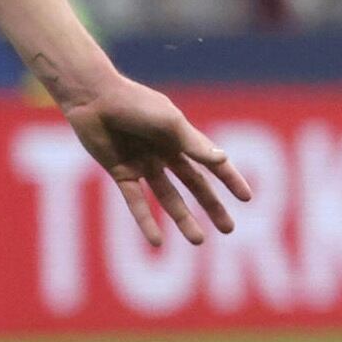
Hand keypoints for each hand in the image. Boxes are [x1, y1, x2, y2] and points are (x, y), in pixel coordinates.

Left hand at [59, 73, 252, 246]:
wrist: (94, 98)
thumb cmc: (134, 104)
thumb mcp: (168, 123)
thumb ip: (193, 144)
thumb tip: (223, 160)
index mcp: (180, 136)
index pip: (211, 162)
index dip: (230, 180)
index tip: (247, 198)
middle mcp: (164, 152)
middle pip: (194, 185)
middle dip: (211, 206)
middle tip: (229, 229)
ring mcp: (143, 164)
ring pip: (168, 198)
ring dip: (183, 219)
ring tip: (198, 241)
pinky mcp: (122, 174)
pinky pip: (137, 202)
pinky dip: (146, 222)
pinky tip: (157, 242)